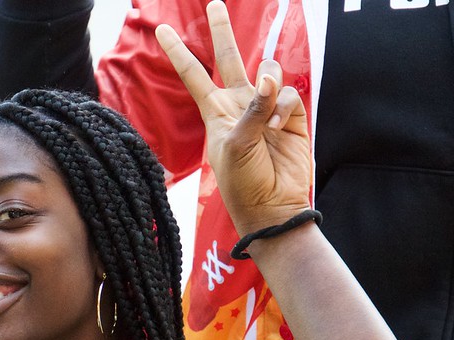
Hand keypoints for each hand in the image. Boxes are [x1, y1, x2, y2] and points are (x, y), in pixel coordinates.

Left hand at [155, 0, 310, 236]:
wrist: (272, 205)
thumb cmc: (242, 182)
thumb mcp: (235, 145)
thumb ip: (251, 108)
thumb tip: (268, 78)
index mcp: (215, 112)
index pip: (193, 75)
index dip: (178, 52)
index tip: (161, 29)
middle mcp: (239, 105)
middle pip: (229, 58)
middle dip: (222, 31)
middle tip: (216, 4)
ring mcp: (265, 108)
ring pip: (268, 72)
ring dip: (268, 85)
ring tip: (266, 115)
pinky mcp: (291, 116)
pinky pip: (289, 94)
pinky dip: (283, 105)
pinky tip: (277, 125)